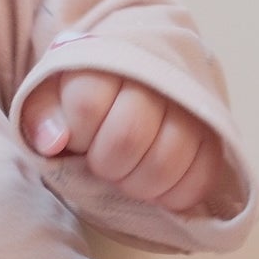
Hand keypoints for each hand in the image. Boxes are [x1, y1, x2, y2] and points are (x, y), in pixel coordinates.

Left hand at [20, 70, 229, 214]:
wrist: (143, 64)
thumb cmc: (88, 92)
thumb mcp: (52, 95)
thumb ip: (43, 116)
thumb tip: (54, 142)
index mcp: (107, 64)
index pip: (87, 105)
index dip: (79, 135)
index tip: (79, 138)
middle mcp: (154, 80)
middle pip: (128, 136)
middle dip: (107, 164)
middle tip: (104, 165)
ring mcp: (191, 105)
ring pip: (166, 160)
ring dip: (139, 184)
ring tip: (129, 177)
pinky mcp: (216, 133)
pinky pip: (201, 176)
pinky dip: (174, 194)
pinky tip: (156, 188)